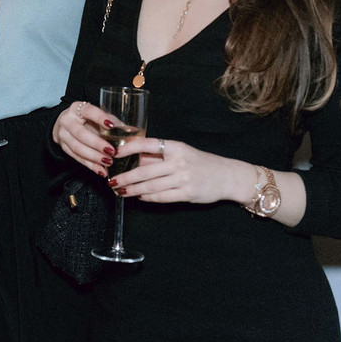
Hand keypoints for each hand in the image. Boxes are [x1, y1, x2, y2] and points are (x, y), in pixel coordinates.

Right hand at [52, 100, 112, 177]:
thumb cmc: (86, 119)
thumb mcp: (97, 116)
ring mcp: (63, 135)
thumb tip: (131, 131)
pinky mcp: (63, 147)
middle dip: (97, 144)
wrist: (66, 124)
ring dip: (94, 157)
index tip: (111, 126)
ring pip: (77, 148)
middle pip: (80, 134)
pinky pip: (77, 158)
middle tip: (112, 151)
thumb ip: (111, 122)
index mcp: (77, 108)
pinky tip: (101, 170)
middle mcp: (67, 121)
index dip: (99, 118)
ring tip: (108, 162)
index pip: (88, 111)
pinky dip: (90, 165)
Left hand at [105, 136, 247, 204]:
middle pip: (145, 170)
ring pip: (151, 186)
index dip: (129, 148)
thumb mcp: (181, 153)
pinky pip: (162, 197)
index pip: (147, 144)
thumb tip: (133, 160)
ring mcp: (184, 178)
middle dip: (125, 177)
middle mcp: (179, 161)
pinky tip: (139, 196)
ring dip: (133, 189)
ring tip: (121, 191)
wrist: (228, 176)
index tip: (113, 152)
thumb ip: (159, 156)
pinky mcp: (188, 193)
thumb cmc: (200, 163)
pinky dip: (148, 197)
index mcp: (176, 147)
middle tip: (111, 181)